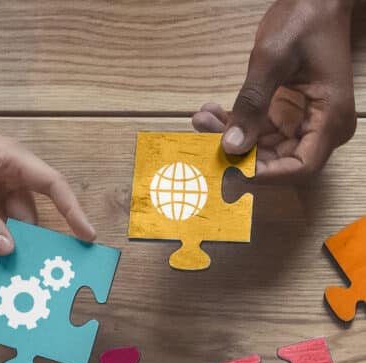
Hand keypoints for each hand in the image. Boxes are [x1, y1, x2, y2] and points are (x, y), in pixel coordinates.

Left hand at [192, 0, 356, 182]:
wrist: (314, 0)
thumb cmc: (302, 22)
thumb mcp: (271, 62)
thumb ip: (251, 104)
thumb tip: (231, 146)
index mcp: (330, 119)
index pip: (300, 167)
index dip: (264, 174)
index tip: (227, 165)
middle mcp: (321, 129)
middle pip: (278, 161)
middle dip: (238, 152)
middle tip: (204, 132)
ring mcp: (305, 123)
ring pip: (263, 148)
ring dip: (231, 137)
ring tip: (203, 118)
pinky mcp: (288, 115)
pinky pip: (259, 132)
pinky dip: (236, 124)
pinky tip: (212, 112)